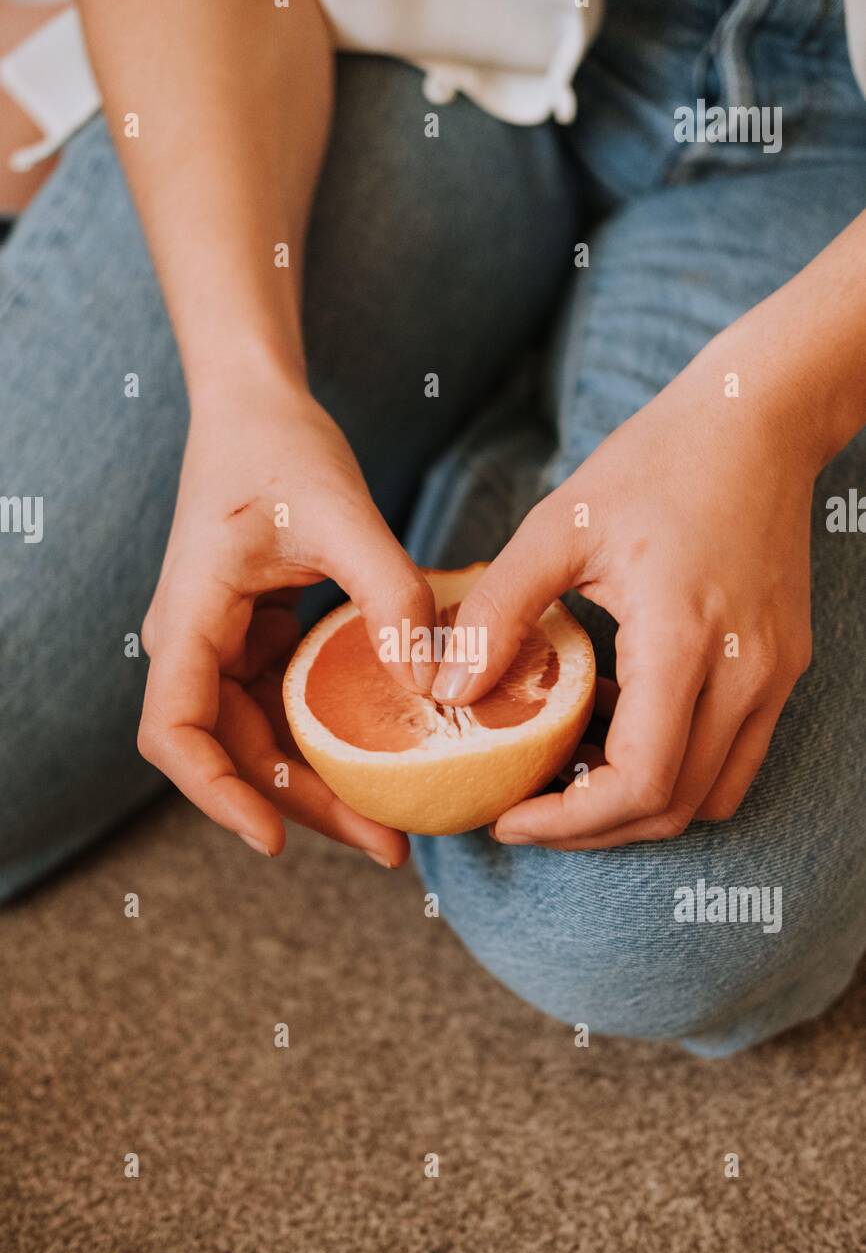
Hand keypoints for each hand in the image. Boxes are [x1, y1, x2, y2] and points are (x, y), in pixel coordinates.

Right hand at [137, 369, 434, 864]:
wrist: (258, 406)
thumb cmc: (280, 445)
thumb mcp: (341, 511)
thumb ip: (387, 593)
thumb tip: (434, 686)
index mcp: (192, 619)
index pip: (175, 730)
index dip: (217, 792)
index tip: (273, 838)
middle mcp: (199, 646)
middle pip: (236, 754)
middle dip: (306, 806)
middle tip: (389, 845)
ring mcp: (227, 648)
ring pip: (267, 741)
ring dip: (326, 783)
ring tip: (397, 823)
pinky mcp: (259, 642)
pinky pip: (292, 709)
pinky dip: (336, 739)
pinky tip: (392, 757)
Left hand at [430, 333, 819, 848]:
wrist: (758, 417)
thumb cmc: (656, 461)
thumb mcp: (558, 526)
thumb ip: (497, 613)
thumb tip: (446, 694)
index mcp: (685, 639)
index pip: (640, 783)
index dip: (569, 822)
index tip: (508, 818)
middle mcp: (745, 671)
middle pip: (674, 809)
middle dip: (593, 829)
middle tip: (527, 811)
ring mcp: (774, 673)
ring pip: (713, 795)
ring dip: (639, 805)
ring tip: (569, 775)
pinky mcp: (784, 665)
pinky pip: (734, 754)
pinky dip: (676, 767)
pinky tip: (618, 726)